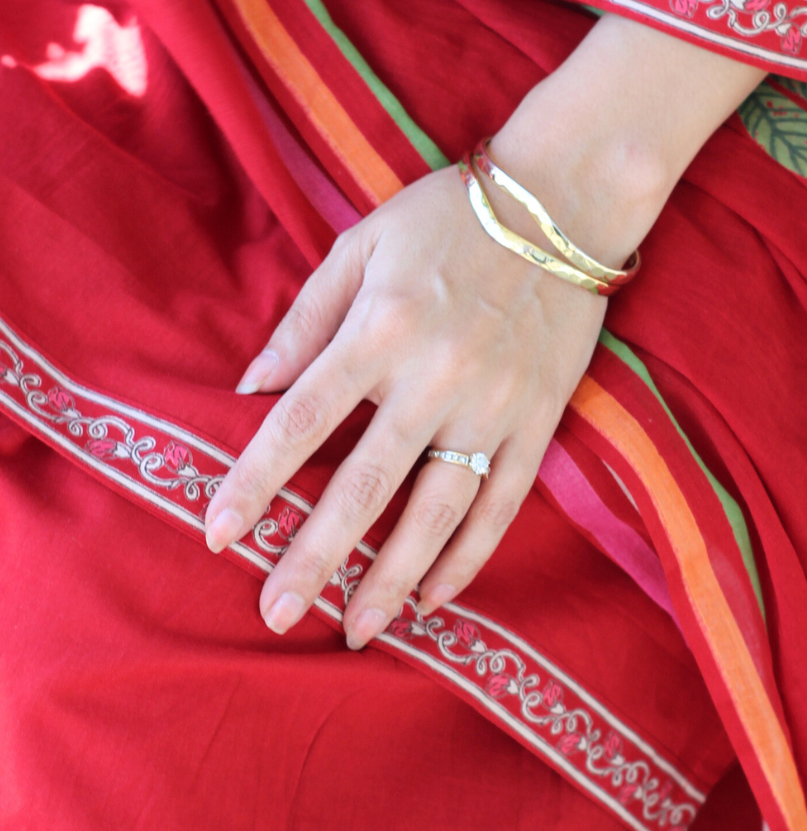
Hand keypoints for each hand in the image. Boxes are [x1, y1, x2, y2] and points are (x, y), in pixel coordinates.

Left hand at [203, 163, 604, 647]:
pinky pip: (502, 505)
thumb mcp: (360, 246)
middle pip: (365, 486)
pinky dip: (469, 557)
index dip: (255, 483)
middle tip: (275, 612)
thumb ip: (303, 320)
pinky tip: (434, 599)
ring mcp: (493, 406)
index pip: (302, 420)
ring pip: (436, 511)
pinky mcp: (538, 421)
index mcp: (381, 329)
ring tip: (356, 629)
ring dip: (392, 578)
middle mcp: (435, 377)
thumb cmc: (448, 217)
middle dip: (315, 556)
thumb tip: (249, 388)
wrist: (564, 201)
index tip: (217, 534)